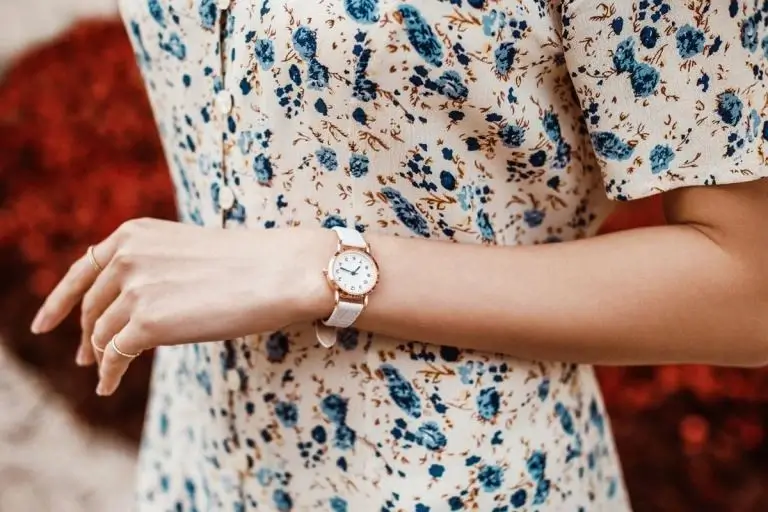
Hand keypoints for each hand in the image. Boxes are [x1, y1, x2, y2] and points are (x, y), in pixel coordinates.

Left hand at [30, 218, 331, 395]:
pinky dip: (108, 374)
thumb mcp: (187, 250)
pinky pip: (115, 356)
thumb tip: (135, 303)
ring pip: (102, 333)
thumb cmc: (249, 263)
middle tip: (84, 355)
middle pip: (92, 305)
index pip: (84, 269)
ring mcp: (134, 290)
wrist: (279, 272)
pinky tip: (108, 385)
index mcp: (135, 234)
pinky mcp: (146, 324)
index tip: (45, 323)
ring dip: (99, 356)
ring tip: (102, 371)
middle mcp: (126, 257)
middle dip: (85, 332)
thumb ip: (154, 267)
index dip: (60, 300)